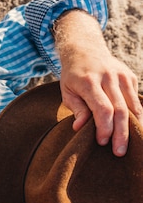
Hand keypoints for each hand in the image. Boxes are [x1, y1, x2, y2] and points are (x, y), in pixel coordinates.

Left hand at [55, 10, 142, 155]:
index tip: (102, 142)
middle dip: (121, 133)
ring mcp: (122, 76)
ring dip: (132, 128)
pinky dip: (136, 116)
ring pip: (132, 106)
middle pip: (120, 110)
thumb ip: (76, 109)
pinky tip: (134, 130)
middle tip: (119, 152)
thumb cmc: (73, 76)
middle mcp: (109, 78)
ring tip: (130, 146)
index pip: (102, 108)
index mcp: (89, 81)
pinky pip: (136, 101)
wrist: (85, 50)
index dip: (104, 127)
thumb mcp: (67, 91)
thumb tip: (79, 128)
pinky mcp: (130, 77)